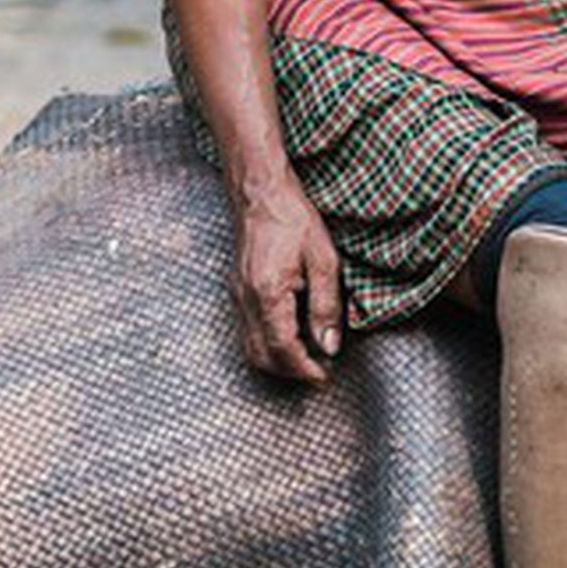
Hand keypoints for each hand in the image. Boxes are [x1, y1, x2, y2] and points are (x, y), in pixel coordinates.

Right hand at [230, 175, 344, 383]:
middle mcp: (246, 299)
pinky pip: (246, 331)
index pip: (283, 349)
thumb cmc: (293, 219)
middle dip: (289, 372)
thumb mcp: (324, 260)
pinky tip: (289, 336)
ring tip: (305, 357)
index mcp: (267, 293)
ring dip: (277, 361)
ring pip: (250, 347)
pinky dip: (266, 344)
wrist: (261, 193)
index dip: (304, 368)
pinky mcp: (236, 290)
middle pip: (261, 356)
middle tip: (317, 371)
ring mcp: (237, 295)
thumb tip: (330, 345)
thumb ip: (327, 305)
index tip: (324, 374)